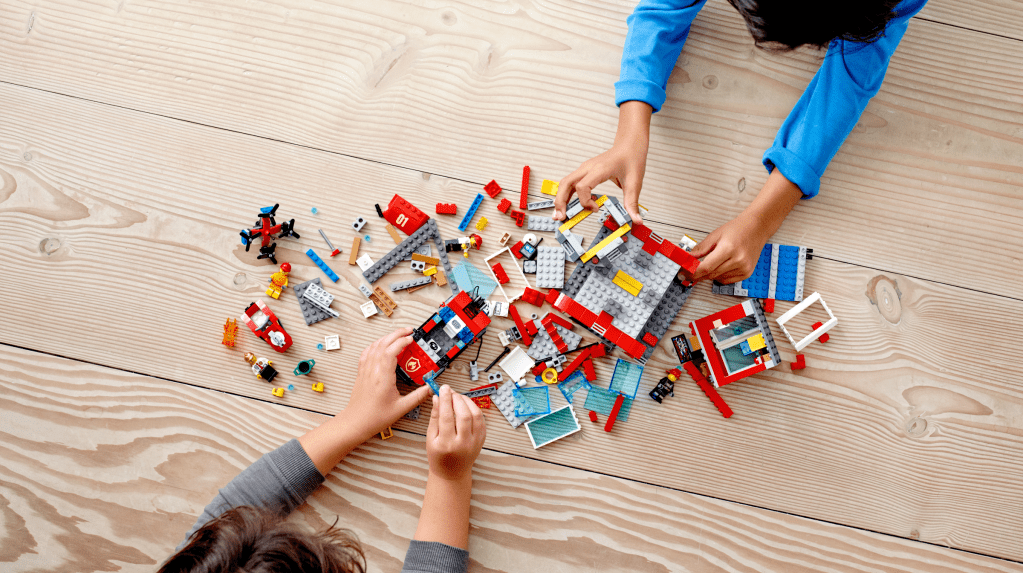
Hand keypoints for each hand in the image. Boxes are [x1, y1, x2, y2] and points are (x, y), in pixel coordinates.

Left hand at [340, 327, 431, 443]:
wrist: (356, 422)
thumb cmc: (374, 417)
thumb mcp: (401, 408)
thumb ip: (417, 397)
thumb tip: (429, 388)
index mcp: (382, 377)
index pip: (391, 351)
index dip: (401, 342)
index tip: (411, 339)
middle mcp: (372, 371)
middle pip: (382, 344)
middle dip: (396, 334)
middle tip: (408, 331)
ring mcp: (365, 371)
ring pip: (374, 346)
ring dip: (386, 337)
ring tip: (397, 335)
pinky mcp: (361, 373)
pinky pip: (367, 353)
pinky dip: (375, 345)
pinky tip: (380, 345)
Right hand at [426, 385, 485, 482]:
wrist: (452, 473)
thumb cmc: (439, 456)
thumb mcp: (431, 438)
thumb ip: (434, 417)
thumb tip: (437, 398)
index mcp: (446, 444)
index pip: (446, 416)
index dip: (446, 399)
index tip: (443, 388)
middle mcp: (463, 444)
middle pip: (464, 415)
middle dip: (457, 399)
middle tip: (451, 391)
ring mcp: (475, 442)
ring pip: (476, 416)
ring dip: (468, 402)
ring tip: (458, 398)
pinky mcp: (482, 440)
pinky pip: (481, 420)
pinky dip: (474, 410)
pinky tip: (466, 406)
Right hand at [554, 101, 651, 224]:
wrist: (629, 145)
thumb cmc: (631, 158)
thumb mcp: (635, 183)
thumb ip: (632, 203)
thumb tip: (636, 220)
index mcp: (599, 169)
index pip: (582, 187)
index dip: (586, 201)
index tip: (596, 209)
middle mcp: (588, 168)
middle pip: (566, 183)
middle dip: (561, 201)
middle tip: (560, 217)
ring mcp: (585, 169)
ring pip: (565, 183)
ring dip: (561, 198)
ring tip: (561, 214)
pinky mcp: (585, 171)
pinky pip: (571, 183)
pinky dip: (567, 194)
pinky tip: (571, 205)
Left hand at [691, 169, 803, 283]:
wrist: (757, 228)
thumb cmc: (737, 229)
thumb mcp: (715, 235)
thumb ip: (700, 249)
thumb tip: (687, 258)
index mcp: (729, 249)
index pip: (706, 267)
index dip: (692, 272)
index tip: (683, 272)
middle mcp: (738, 260)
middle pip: (710, 274)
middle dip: (696, 274)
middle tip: (687, 272)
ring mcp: (744, 268)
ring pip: (717, 278)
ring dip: (708, 274)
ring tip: (709, 262)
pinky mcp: (747, 273)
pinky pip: (726, 280)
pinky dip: (719, 276)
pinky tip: (719, 266)